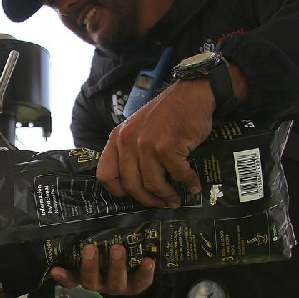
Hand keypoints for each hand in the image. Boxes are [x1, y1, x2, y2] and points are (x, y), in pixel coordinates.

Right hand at [51, 244, 154, 295]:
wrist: (133, 273)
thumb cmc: (107, 253)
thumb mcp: (97, 246)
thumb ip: (89, 234)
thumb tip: (84, 205)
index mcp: (85, 275)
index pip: (70, 278)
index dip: (62, 276)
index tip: (55, 269)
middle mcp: (99, 283)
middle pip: (90, 280)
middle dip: (90, 265)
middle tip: (90, 248)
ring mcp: (116, 287)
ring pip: (115, 282)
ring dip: (116, 265)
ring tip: (118, 248)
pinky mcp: (136, 287)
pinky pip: (140, 282)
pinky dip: (145, 273)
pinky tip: (149, 261)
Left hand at [96, 78, 214, 206]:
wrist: (192, 93)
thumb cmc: (169, 113)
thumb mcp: (139, 128)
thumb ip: (131, 150)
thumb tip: (136, 184)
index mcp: (117, 138)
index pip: (105, 175)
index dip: (118, 191)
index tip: (133, 196)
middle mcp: (127, 141)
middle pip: (131, 186)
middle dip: (148, 200)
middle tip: (161, 203)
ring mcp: (146, 144)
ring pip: (153, 185)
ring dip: (167, 196)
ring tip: (176, 199)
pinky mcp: (167, 147)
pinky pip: (177, 175)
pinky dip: (188, 182)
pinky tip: (194, 184)